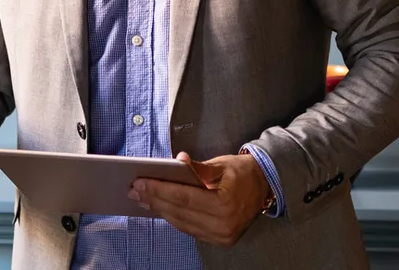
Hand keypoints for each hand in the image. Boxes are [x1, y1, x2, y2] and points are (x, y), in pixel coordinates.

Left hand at [129, 151, 269, 245]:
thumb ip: (197, 166)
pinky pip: (189, 229)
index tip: (139, 182)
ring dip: (160, 210)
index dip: (159, 190)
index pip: (184, 197)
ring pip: (181, 223)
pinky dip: (173, 218)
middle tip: (133, 190)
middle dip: (154, 200)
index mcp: (225, 204)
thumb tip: (177, 159)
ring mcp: (222, 235)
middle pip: (179, 212)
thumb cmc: (241, 172)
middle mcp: (223, 224)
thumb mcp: (221, 164)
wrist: (265, 187)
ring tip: (141, 198)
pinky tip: (159, 207)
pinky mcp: (220, 239)